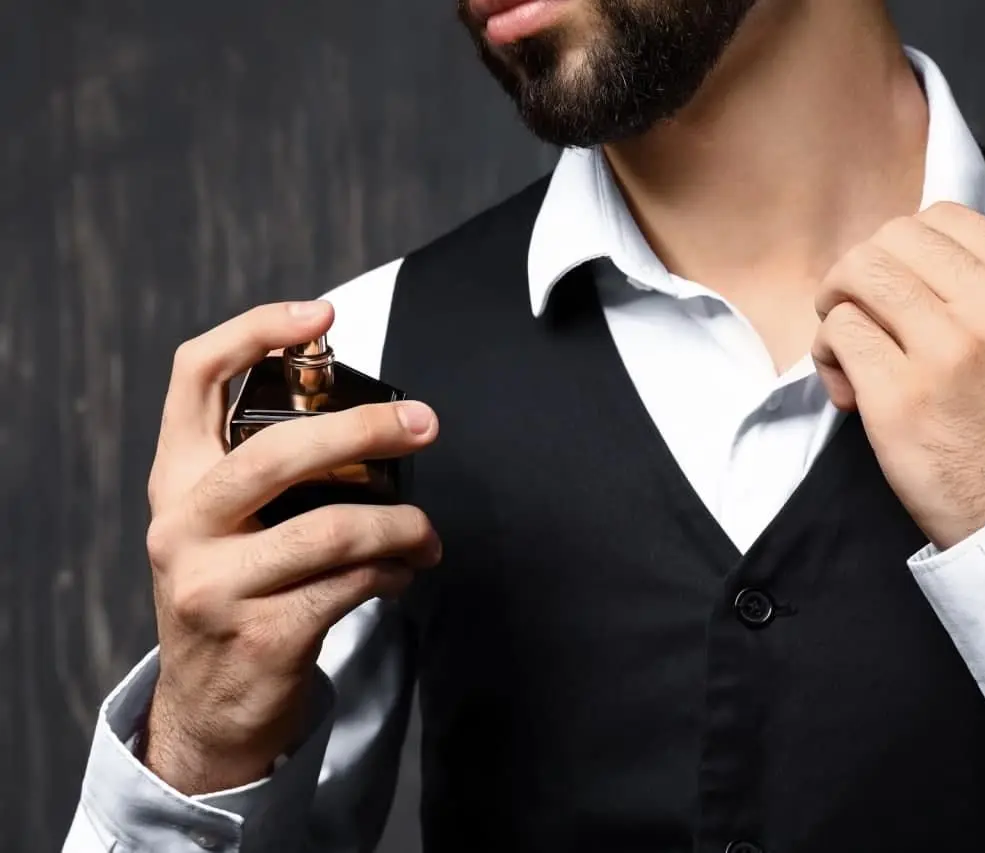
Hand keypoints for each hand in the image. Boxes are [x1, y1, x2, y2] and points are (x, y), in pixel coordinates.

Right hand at [142, 300, 441, 794]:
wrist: (208, 707)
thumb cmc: (236, 591)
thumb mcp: (225, 523)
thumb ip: (267, 469)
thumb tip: (372, 414)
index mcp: (175, 478)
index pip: (195, 375)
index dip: (256, 329)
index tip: (322, 314)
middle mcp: (182, 525)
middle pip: (278, 450)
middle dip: (366, 429)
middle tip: (425, 424)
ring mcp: (214, 584)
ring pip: (332, 529)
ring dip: (400, 526)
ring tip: (424, 534)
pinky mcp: (260, 636)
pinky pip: (350, 587)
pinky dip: (392, 574)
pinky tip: (401, 574)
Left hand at [812, 202, 984, 549]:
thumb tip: (902, 248)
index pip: (942, 217)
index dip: (904, 249)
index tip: (902, 291)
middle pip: (892, 238)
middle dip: (862, 271)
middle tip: (862, 316)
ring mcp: (949, 351)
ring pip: (856, 275)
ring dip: (837, 306)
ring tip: (852, 350)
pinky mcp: (900, 397)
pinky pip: (837, 333)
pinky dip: (829, 355)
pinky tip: (851, 390)